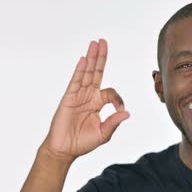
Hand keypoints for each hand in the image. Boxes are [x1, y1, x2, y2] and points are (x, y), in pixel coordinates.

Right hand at [41, 39, 129, 162]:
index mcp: (97, 103)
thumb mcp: (103, 134)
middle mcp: (88, 96)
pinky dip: (80, 70)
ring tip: (95, 44)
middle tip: (103, 42)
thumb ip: (113, 122)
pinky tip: (84, 60)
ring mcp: (78, 96)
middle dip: (100, 58)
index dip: (118, 99)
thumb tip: (126, 113)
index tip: (120, 110)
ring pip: (87, 73)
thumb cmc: (83, 142)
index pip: (110, 93)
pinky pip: (75, 81)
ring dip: (91, 58)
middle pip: (96, 73)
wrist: (64, 149)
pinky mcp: (68, 98)